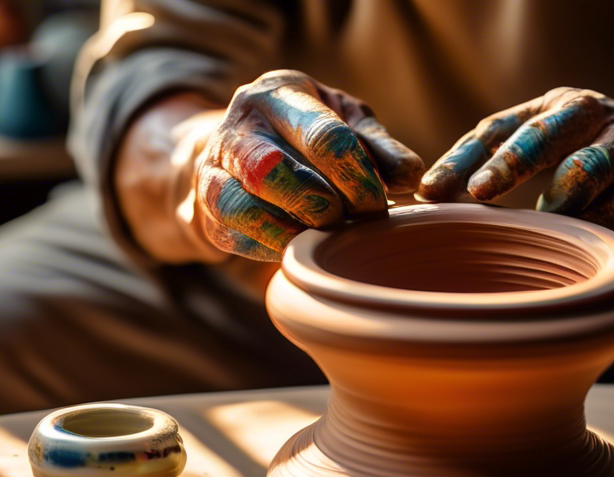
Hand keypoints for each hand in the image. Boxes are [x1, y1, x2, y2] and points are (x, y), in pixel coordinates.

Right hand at [192, 70, 424, 260]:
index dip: (357, 177)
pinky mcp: (204, 210)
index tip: (377, 205)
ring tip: (322, 233)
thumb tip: (409, 178)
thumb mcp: (350, 126)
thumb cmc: (309, 135)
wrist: (243, 151)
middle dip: (319, 204)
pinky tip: (298, 243)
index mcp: (280, 94)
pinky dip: (272, 245)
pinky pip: (236, 234)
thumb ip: (383, 149)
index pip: (324, 136)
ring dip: (290, 229)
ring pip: (241, 204)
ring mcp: (212, 167)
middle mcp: (238, 125)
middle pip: (270, 170)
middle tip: (348, 220)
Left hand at [420, 87, 613, 262]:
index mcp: (581, 107)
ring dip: (591, 231)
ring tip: (571, 243)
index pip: (539, 132)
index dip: (507, 163)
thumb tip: (424, 194)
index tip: (475, 193)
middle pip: (586, 169)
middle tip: (534, 224)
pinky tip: (612, 257)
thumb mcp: (531, 128)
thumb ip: (480, 152)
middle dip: (553, 202)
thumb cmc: (571, 142)